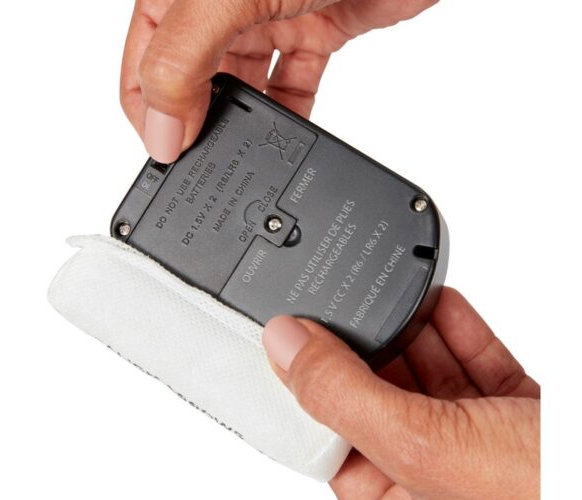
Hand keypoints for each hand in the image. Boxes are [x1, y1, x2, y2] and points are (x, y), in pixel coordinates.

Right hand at [121, 0, 437, 162]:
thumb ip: (183, 61)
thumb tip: (162, 131)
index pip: (143, 61)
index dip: (152, 113)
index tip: (173, 155)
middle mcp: (219, 5)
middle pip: (191, 78)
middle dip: (197, 120)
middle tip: (207, 157)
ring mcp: (267, 16)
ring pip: (243, 85)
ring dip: (245, 119)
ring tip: (247, 146)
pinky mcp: (313, 30)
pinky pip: (292, 82)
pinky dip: (291, 110)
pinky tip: (288, 130)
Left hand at [262, 288, 539, 498]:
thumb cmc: (553, 491)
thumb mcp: (427, 447)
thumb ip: (345, 394)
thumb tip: (285, 344)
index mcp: (396, 498)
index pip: (328, 433)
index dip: (305, 380)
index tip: (287, 331)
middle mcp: (433, 471)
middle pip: (376, 391)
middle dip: (361, 342)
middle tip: (335, 299)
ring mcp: (478, 438)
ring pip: (425, 369)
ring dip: (406, 325)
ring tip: (382, 287)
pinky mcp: (516, 409)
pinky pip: (473, 359)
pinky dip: (454, 326)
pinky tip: (437, 300)